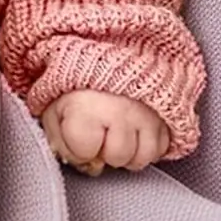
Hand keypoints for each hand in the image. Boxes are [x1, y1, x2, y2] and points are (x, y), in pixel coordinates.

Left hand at [41, 90, 168, 176]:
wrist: (110, 61)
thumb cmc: (80, 85)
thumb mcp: (54, 106)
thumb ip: (55, 136)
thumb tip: (69, 158)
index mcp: (87, 107)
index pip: (84, 152)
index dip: (78, 148)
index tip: (77, 133)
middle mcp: (121, 112)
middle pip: (116, 158)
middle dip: (104, 149)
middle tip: (99, 129)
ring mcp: (147, 115)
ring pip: (140, 159)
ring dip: (127, 151)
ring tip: (116, 130)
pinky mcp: (166, 118)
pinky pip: (160, 151)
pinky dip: (146, 146)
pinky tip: (133, 131)